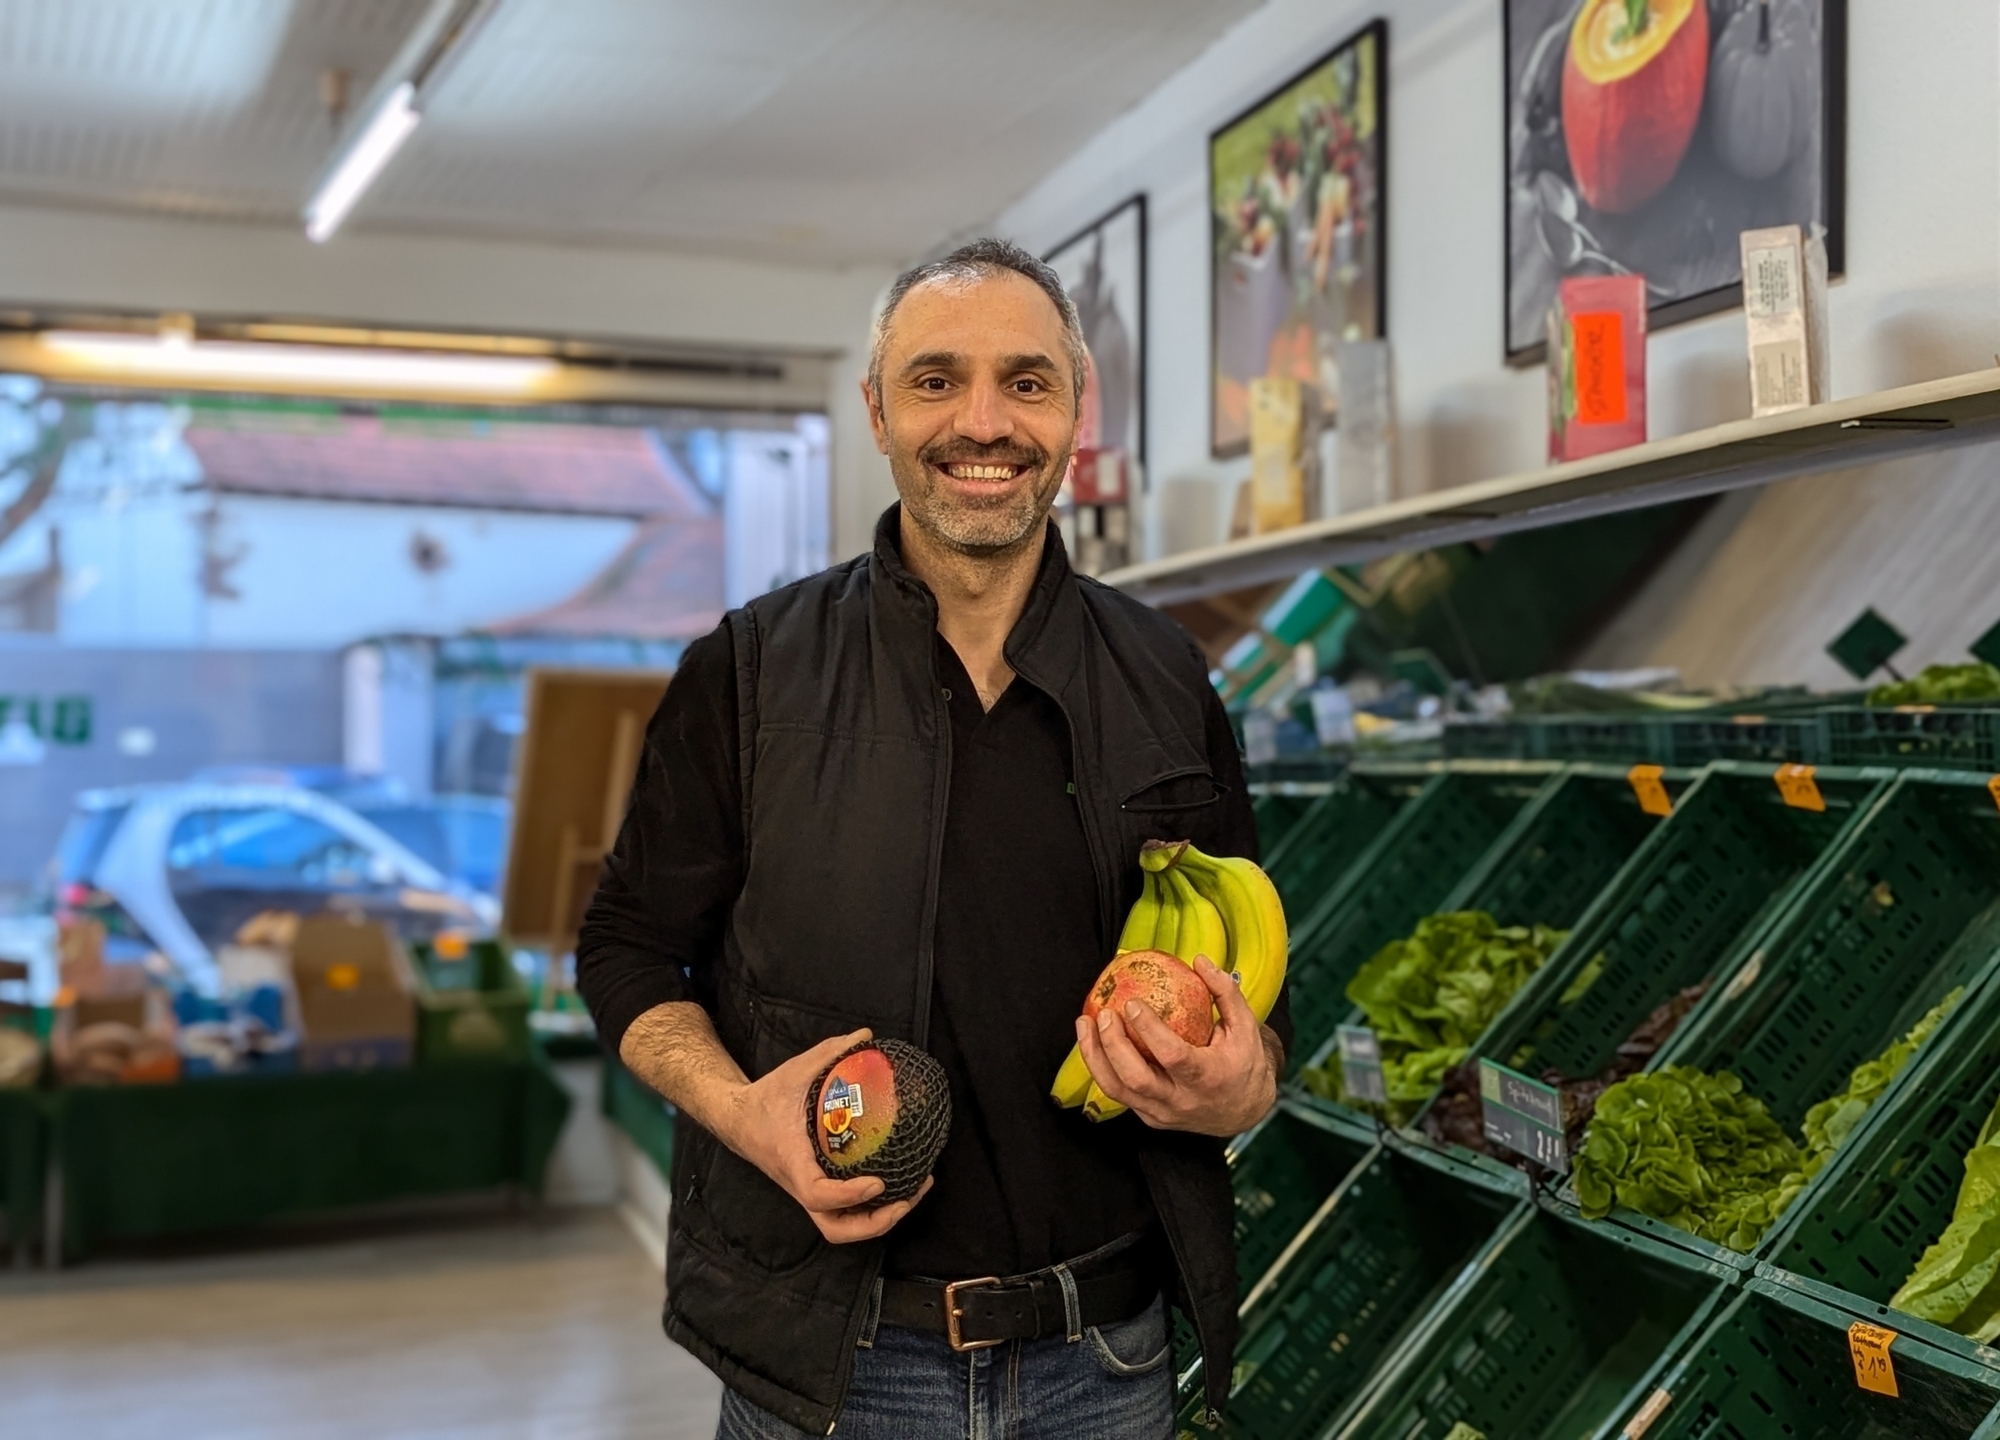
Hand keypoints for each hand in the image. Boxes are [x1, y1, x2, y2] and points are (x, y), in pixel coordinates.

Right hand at [716, 1027, 933, 1243]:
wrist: (737, 1118)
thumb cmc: (765, 1099)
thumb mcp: (795, 1071)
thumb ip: (830, 1052)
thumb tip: (866, 1036)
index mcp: (794, 1162)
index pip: (818, 1195)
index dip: (850, 1195)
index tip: (878, 1182)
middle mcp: (801, 1186)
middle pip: (835, 1229)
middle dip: (876, 1221)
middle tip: (907, 1197)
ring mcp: (808, 1193)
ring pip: (841, 1228)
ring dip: (878, 1220)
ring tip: (911, 1195)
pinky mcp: (816, 1190)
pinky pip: (844, 1213)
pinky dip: (871, 1210)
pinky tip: (897, 1186)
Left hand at [1076, 955, 1279, 1136]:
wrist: (1244, 1112)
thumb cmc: (1243, 1063)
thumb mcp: (1245, 1027)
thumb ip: (1224, 992)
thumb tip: (1199, 960)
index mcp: (1208, 1078)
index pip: (1173, 1056)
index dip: (1149, 1030)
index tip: (1132, 1003)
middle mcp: (1183, 1101)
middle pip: (1137, 1079)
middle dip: (1114, 1045)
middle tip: (1104, 1014)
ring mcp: (1163, 1114)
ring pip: (1118, 1091)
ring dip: (1095, 1057)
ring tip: (1085, 1023)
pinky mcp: (1151, 1118)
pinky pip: (1119, 1093)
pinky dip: (1102, 1067)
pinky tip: (1093, 1041)